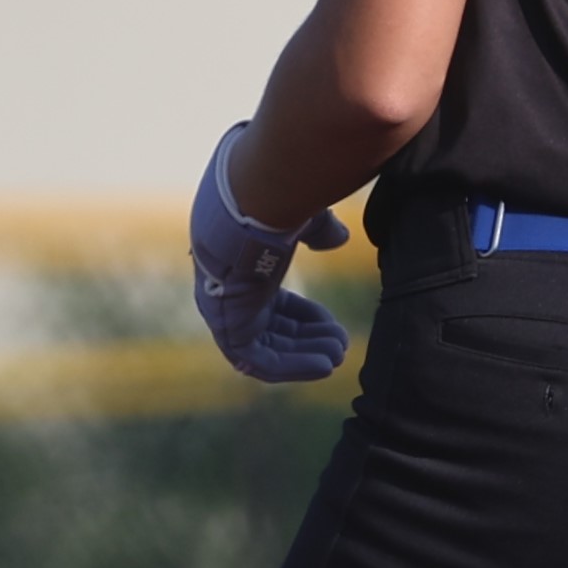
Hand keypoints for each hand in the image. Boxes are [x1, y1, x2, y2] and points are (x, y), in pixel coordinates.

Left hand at [188, 125, 351, 382]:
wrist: (252, 200)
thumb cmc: (275, 201)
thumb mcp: (302, 217)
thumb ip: (318, 229)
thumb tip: (338, 237)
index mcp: (242, 267)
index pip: (272, 303)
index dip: (305, 317)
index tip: (333, 325)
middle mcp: (230, 291)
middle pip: (271, 328)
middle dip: (308, 340)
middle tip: (340, 348)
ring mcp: (226, 310)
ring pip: (267, 347)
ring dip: (302, 356)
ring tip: (335, 357)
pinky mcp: (228, 326)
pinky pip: (257, 360)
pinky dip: (290, 367)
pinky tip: (322, 366)